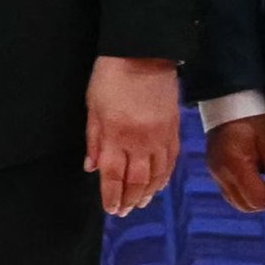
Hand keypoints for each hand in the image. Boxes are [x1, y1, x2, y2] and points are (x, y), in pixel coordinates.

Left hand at [88, 56, 179, 215]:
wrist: (143, 53)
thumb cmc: (111, 76)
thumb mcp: (92, 107)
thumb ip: (93, 139)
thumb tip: (91, 166)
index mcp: (114, 137)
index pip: (112, 176)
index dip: (111, 196)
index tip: (111, 209)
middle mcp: (138, 142)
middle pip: (136, 181)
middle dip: (129, 200)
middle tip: (125, 211)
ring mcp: (159, 137)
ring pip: (156, 175)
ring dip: (148, 193)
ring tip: (142, 203)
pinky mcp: (173, 129)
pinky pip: (171, 161)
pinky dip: (165, 176)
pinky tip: (160, 183)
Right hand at [206, 113, 264, 213]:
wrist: (228, 99)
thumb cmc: (253, 116)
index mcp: (234, 163)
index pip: (256, 199)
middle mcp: (220, 173)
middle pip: (245, 206)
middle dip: (264, 198)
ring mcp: (214, 174)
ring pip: (237, 203)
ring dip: (254, 196)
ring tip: (264, 175)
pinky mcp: (214, 172)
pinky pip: (230, 193)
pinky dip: (244, 190)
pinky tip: (253, 173)